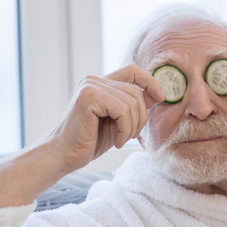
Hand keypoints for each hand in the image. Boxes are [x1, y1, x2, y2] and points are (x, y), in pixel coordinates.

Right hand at [47, 65, 164, 173]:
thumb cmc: (90, 141)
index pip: (133, 70)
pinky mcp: (89, 97)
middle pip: (136, 91)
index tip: (161, 97)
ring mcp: (90, 87)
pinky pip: (123, 111)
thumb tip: (159, 93)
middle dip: (141, 118)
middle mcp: (94, 81)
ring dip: (132, 127)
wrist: (64, 156)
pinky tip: (116, 140)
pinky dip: (124, 129)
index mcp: (101, 83)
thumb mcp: (119, 121)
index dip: (151, 81)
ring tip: (121, 139)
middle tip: (130, 135)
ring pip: (132, 103)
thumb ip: (135, 105)